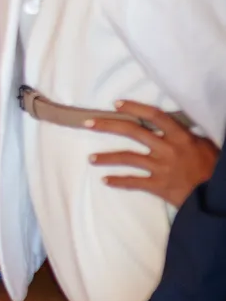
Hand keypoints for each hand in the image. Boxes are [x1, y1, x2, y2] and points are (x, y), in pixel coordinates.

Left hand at [88, 101, 219, 205]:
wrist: (217, 196)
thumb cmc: (213, 170)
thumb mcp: (205, 146)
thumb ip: (187, 136)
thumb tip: (173, 126)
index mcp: (181, 137)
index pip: (154, 115)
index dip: (134, 108)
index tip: (117, 104)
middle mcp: (168, 149)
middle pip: (133, 131)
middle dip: (108, 125)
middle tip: (88, 123)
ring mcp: (161, 168)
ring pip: (127, 158)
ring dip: (106, 158)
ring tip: (91, 159)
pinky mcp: (159, 186)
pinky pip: (134, 182)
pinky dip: (118, 181)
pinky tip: (105, 180)